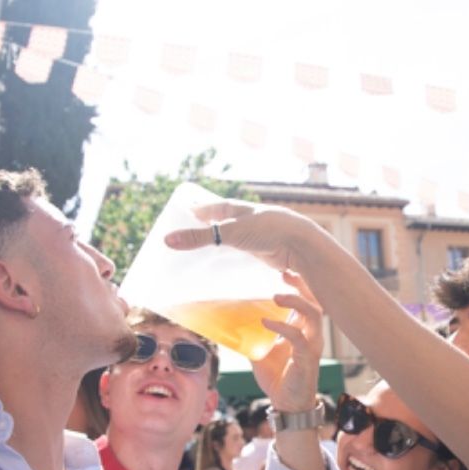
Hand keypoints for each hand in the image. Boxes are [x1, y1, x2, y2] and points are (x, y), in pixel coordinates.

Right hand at [164, 199, 322, 274]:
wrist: (301, 245)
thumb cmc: (267, 231)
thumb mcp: (229, 233)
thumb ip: (199, 238)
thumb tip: (167, 241)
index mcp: (241, 209)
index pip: (216, 207)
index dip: (202, 209)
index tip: (187, 211)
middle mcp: (251, 220)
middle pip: (227, 221)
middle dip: (213, 225)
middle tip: (195, 229)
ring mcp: (260, 236)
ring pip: (237, 238)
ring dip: (225, 241)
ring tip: (209, 247)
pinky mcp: (267, 252)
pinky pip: (246, 253)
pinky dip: (236, 256)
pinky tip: (231, 263)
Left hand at [250, 271, 324, 414]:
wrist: (287, 404)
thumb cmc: (278, 376)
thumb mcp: (261, 352)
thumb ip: (252, 336)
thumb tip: (228, 324)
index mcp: (302, 329)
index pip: (307, 300)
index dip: (299, 284)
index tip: (283, 271)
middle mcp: (311, 334)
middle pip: (315, 302)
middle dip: (302, 286)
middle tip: (284, 274)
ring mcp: (312, 346)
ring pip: (314, 316)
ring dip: (296, 302)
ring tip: (276, 296)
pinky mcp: (307, 359)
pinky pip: (299, 338)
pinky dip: (282, 327)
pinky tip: (266, 322)